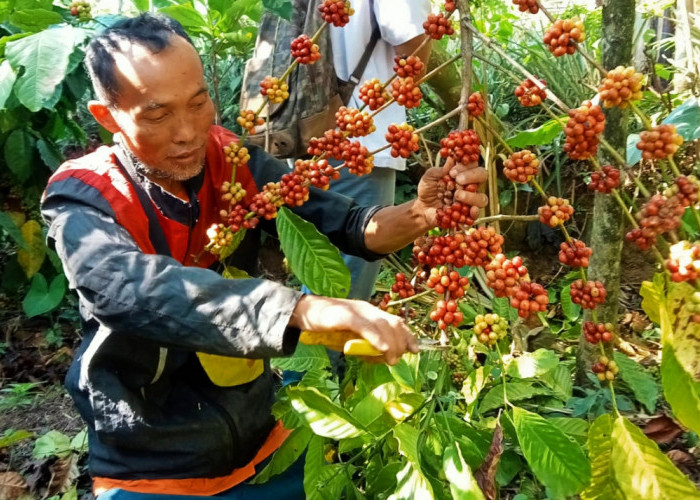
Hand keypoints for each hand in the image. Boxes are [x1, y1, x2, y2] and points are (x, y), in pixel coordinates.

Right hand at [289, 295, 418, 364]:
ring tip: (391, 359)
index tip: (415, 350)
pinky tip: (382, 348)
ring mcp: (357, 311)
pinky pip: (365, 326)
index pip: (396, 321)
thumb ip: (366, 343)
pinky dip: (376, 337)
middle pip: (394, 323)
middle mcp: (368, 309)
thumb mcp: (351, 335)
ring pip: (383, 325)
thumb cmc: (327, 326)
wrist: (304, 313)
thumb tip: (382, 356)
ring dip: (391, 344)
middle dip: (401, 342)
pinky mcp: (346, 315)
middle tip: (397, 360)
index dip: (408, 335)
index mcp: (371, 312)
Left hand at [415, 157, 488, 226]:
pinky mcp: (467, 213)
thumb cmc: (428, 190)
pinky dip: (475, 212)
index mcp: (462, 172)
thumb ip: (438, 170)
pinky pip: (477, 213)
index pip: (472, 163)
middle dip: (471, 176)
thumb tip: (450, 159)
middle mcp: (469, 185)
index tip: (452, 171)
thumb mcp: (428, 178)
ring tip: (457, 195)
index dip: (466, 164)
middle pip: (482, 175)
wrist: (422, 208)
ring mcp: (470, 200)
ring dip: (471, 195)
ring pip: (482, 197)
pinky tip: (470, 210)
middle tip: (457, 180)